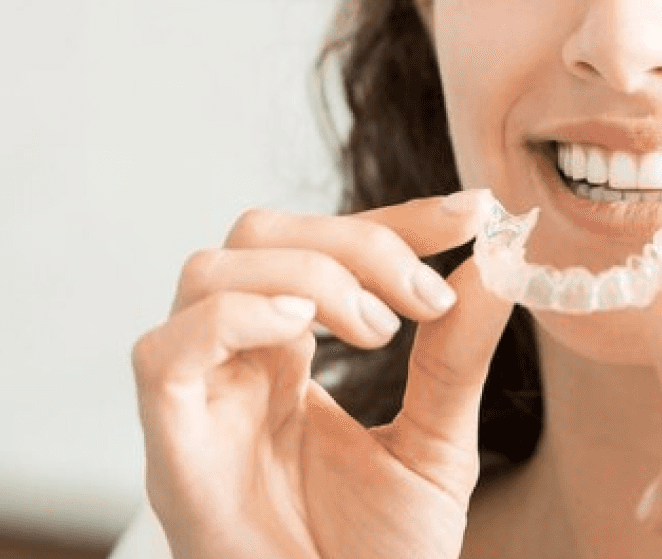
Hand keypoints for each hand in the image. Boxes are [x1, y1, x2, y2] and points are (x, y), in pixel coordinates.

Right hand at [130, 191, 515, 558]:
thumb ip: (455, 357)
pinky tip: (306, 336)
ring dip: (307, 275)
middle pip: (258, 236)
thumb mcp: (436, 449)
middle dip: (354, 240)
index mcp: (287, 363)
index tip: (473, 213)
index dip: (394, 219)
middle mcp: (232, 370)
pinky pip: (165, 349)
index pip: (323, 249)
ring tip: (378, 331)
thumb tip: (496, 264)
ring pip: (209, 271)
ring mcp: (196, 405)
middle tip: (423, 298)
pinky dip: (236, 317)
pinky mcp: (169, 449)